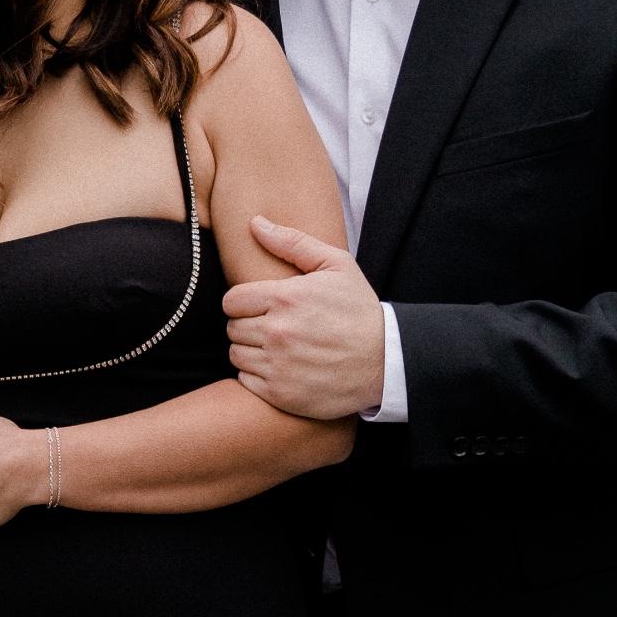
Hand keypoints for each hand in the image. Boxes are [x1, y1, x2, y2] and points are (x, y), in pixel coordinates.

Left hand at [224, 219, 385, 420]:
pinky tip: (280, 368)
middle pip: (232, 328)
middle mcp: (277, 332)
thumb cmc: (359, 309)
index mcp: (285, 298)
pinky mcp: (280, 394)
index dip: (243, 302)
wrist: (385, 360)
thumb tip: (255, 223)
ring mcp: (278, 366)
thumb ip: (292, 242)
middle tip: (271, 326)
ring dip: (250, 350)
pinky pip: (246, 381)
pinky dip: (257, 375)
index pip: (231, 301)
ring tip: (276, 347)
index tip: (259, 306)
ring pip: (237, 355)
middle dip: (247, 325)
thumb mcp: (335, 265)